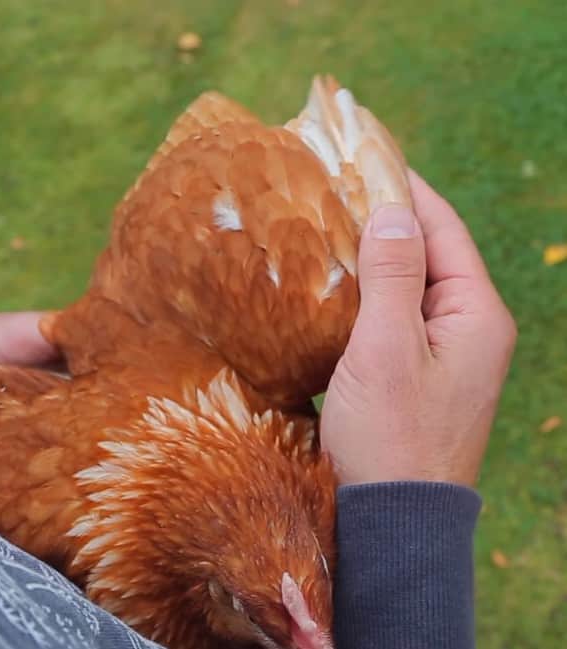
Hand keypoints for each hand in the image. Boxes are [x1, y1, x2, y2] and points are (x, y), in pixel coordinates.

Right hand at [320, 170, 516, 486]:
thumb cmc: (390, 436)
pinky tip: (324, 292)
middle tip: (331, 191)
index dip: (404, 189)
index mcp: (475, 316)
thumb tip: (391, 208)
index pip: (443, 229)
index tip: (363, 157)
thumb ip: (391, 275)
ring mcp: (440, 358)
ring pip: (403, 290)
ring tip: (321, 232)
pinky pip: (388, 322)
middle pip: (425, 256)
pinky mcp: (411, 380)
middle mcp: (466, 332)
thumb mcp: (385, 348)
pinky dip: (360, 301)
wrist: (391, 523)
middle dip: (381, 222)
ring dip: (367, 262)